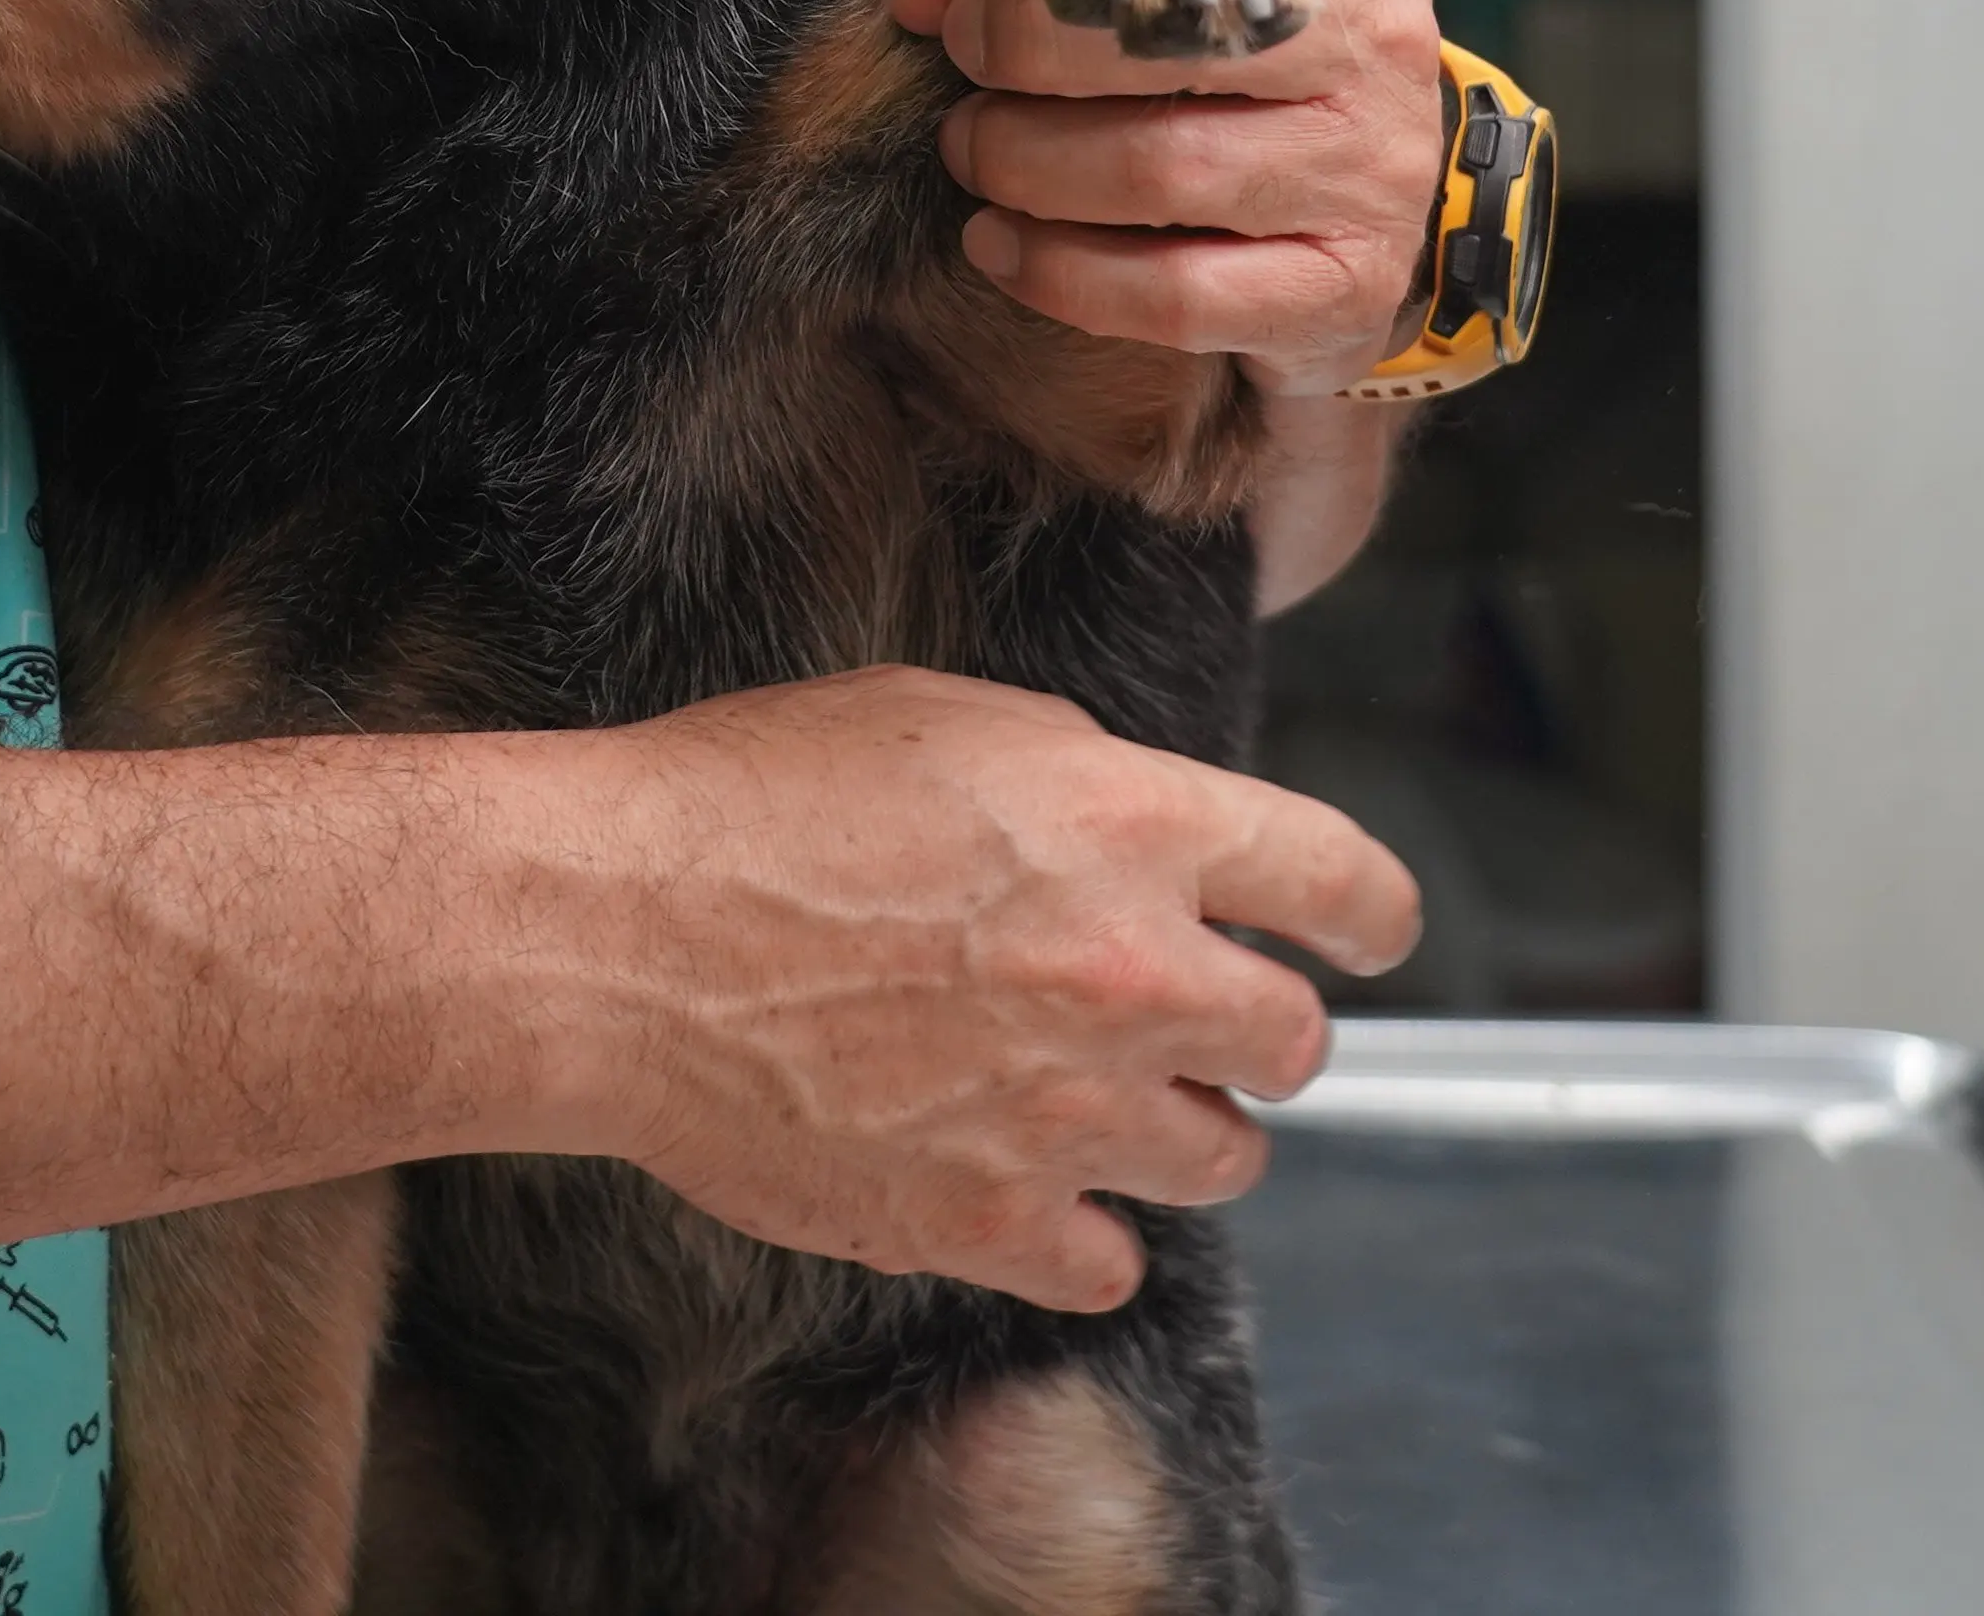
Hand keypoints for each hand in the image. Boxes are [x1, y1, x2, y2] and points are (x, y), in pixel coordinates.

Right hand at [576, 668, 1418, 1310]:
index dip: (1369, 912)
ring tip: (1095, 1098)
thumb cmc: (745, 802)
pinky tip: (1032, 1185)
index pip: (1343, 882)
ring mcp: (1065, 1110)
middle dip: (1255, 1025)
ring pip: (1223, 1159)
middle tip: (1193, 1017)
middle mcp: (1127, 971)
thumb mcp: (941, 718)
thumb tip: (1147, 837)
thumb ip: (1082, 781)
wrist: (614, 935)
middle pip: (1296, 1040)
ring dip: (1178, 1128)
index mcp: (1130, 823)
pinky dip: (1087, 1234)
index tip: (1365, 933)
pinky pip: (1112, 1264)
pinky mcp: (986, 1218)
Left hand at [892, 0, 1446, 603]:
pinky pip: (1180, 295)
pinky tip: (998, 248)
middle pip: (1172, 39)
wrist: (1380, 183)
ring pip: (1162, 171)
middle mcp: (1381, 35)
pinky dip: (1064, 275)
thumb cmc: (1246, 39)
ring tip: (969, 152)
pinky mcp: (1346, 285)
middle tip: (957, 71)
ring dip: (1028, 166)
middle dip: (1025, 59)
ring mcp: (1373, 169)